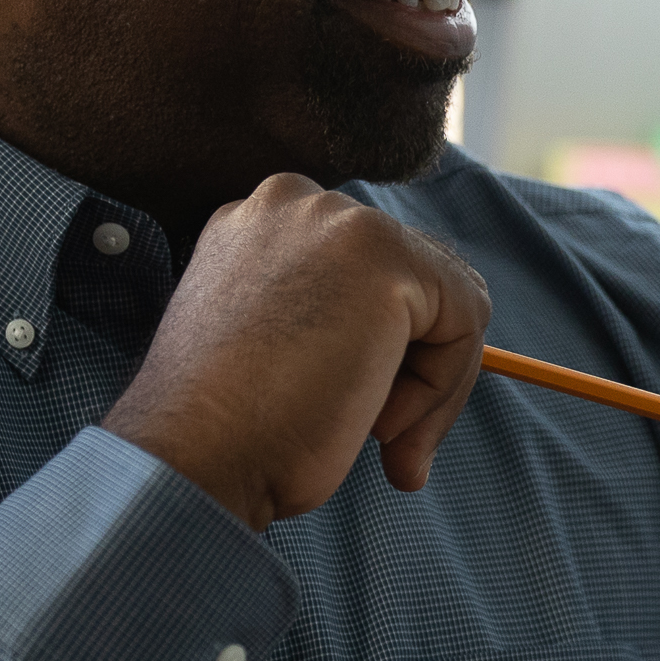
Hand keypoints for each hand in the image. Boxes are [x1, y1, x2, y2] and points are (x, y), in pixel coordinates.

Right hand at [104, 175, 491, 531]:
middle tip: (380, 443)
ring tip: (373, 437)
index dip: (382, 357)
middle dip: (411, 371)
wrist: (191, 458)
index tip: (360, 423)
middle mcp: (291, 202)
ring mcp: (335, 219)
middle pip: (413, 281)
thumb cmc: (226, 433)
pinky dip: (443, 387)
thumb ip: (334, 324)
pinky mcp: (381, 252)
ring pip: (446, 301)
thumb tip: (418, 343)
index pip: (366, 277)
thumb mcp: (278, 354)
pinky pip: (468, 319)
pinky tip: (380, 424)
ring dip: (426, 386)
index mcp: (254, 226)